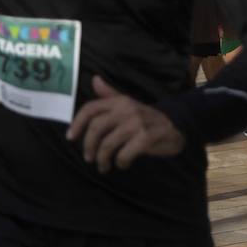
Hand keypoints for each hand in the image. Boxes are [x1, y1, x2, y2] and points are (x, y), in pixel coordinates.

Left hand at [67, 76, 185, 173]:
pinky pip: (124, 154)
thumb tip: (95, 80)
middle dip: (88, 146)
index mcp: (119, 101)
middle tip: (89, 158)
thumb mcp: (128, 104)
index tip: (71, 138)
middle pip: (96, 128)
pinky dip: (121, 162)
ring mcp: (137, 123)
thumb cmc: (146, 117)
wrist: (176, 125)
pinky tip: (123, 164)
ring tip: (104, 166)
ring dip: (102, 159)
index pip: (90, 109)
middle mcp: (126, 109)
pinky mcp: (146, 137)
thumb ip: (110, 95)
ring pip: (108, 144)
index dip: (77, 123)